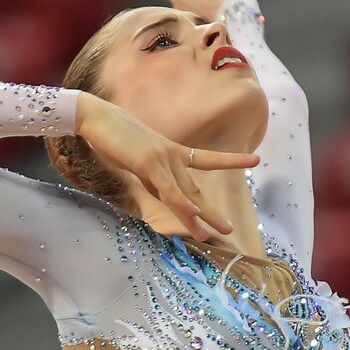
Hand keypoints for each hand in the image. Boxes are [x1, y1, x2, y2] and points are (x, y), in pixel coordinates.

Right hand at [76, 93, 259, 239]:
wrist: (95, 117)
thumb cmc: (112, 135)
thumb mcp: (136, 159)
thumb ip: (151, 177)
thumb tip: (161, 194)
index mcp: (170, 152)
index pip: (206, 158)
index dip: (231, 158)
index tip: (254, 158)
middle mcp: (171, 155)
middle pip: (195, 188)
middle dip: (211, 211)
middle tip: (228, 228)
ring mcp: (161, 158)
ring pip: (185, 193)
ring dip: (201, 215)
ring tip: (217, 232)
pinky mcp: (147, 163)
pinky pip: (167, 188)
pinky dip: (181, 202)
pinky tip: (194, 214)